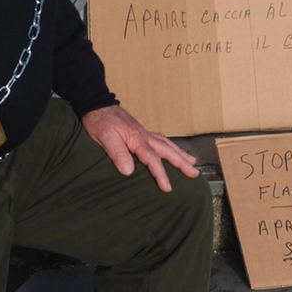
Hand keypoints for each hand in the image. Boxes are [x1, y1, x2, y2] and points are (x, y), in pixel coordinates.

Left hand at [81, 104, 200, 192]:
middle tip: (194, 173)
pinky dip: (170, 146)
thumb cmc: (99, 121)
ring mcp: (144, 133)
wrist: (97, 104)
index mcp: (137, 139)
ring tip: (192, 162)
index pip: (152, 160)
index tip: (168, 187)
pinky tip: (173, 149)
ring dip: (180, 154)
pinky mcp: (141, 131)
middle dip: (182, 163)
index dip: (161, 174)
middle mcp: (144, 136)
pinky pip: (161, 139)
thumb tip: (129, 171)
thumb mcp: (105, 138)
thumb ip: (118, 153)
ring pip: (167, 144)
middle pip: (167, 151)